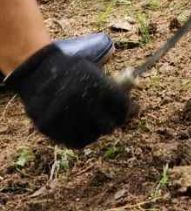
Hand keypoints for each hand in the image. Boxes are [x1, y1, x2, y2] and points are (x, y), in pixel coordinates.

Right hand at [4, 44, 130, 148]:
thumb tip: (134, 95)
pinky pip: (73, 142)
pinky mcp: (52, 128)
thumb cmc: (70, 69)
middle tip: (111, 121)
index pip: (122, 106)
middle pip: (108, 126)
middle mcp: (84, 103)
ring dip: (96, 132)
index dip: (127, 110)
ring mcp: (66, 117)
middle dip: (112, 123)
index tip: (128, 111)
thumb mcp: (94, 70)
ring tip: (94, 124)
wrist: (37, 70)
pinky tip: (82, 130)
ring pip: (91, 136)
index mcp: (97, 86)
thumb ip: (111, 86)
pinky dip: (80, 138)